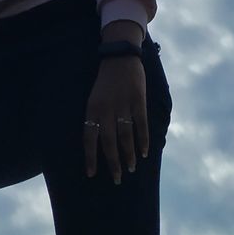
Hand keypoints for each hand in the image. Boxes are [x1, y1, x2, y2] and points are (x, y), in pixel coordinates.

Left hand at [83, 57, 147, 182]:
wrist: (119, 56)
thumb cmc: (105, 81)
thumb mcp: (94, 97)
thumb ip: (95, 117)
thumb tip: (97, 141)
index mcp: (92, 109)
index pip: (89, 137)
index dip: (90, 157)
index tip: (91, 174)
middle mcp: (106, 109)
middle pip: (109, 142)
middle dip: (113, 162)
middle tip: (118, 178)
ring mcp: (123, 105)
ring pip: (125, 136)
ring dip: (129, 155)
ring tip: (132, 168)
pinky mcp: (138, 101)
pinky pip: (141, 125)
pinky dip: (143, 140)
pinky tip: (144, 152)